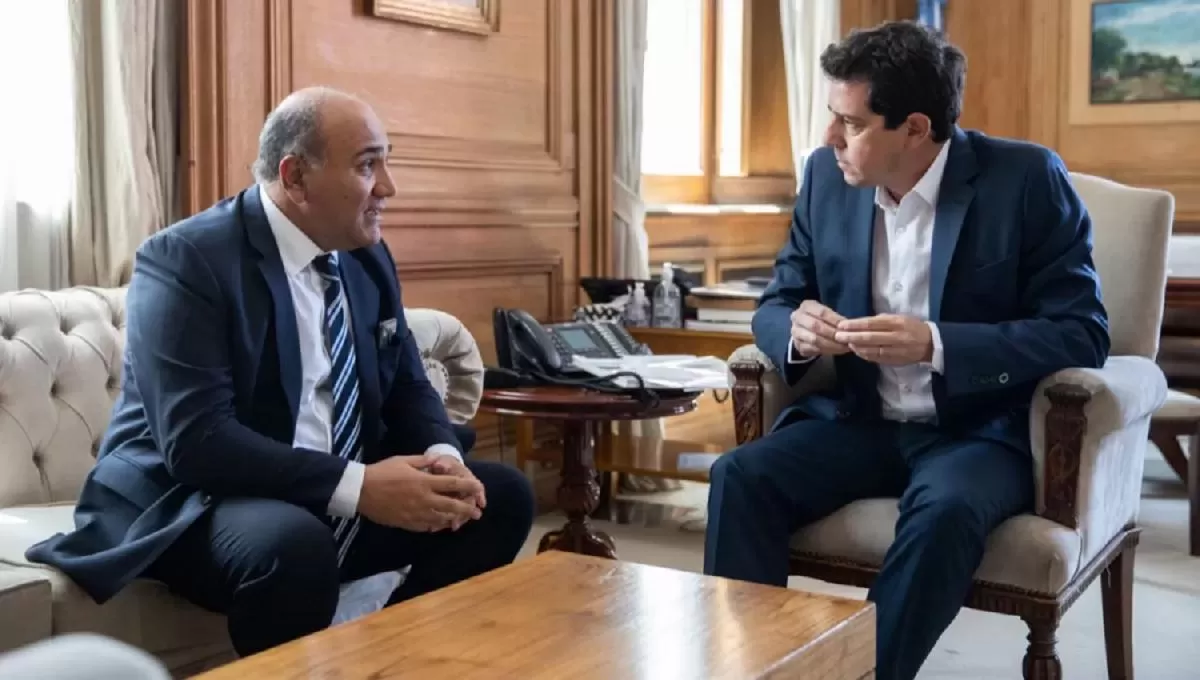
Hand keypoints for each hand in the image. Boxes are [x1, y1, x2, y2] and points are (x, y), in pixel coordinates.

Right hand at [357, 455, 483, 532]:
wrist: (361, 491)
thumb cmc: (382, 472)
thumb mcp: (404, 460)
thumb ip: (424, 461)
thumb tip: (438, 460)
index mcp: (425, 482)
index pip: (453, 485)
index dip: (469, 487)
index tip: (478, 489)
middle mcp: (424, 499)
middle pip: (452, 506)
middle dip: (467, 509)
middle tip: (477, 512)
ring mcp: (416, 513)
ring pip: (442, 519)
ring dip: (454, 520)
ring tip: (462, 521)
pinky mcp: (407, 523)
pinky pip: (427, 527)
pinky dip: (436, 526)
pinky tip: (441, 525)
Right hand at [790, 300, 850, 357]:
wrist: (805, 329)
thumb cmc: (821, 318)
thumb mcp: (827, 313)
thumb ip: (836, 318)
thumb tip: (850, 327)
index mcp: (806, 306)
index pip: (821, 313)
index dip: (835, 320)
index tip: (847, 327)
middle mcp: (797, 318)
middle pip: (816, 326)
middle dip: (833, 333)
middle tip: (846, 339)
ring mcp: (795, 332)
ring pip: (814, 339)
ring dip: (831, 344)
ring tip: (844, 347)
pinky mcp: (798, 345)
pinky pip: (813, 349)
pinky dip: (827, 351)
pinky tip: (837, 351)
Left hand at [834, 314, 932, 365]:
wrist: (930, 344)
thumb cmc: (911, 327)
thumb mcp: (899, 318)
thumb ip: (881, 321)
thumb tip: (860, 324)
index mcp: (897, 323)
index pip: (872, 324)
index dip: (855, 325)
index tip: (842, 325)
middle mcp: (896, 336)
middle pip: (870, 337)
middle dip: (851, 337)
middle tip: (837, 336)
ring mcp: (896, 350)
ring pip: (872, 349)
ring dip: (856, 347)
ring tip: (845, 343)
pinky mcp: (895, 360)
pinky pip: (877, 358)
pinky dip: (865, 355)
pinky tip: (857, 351)